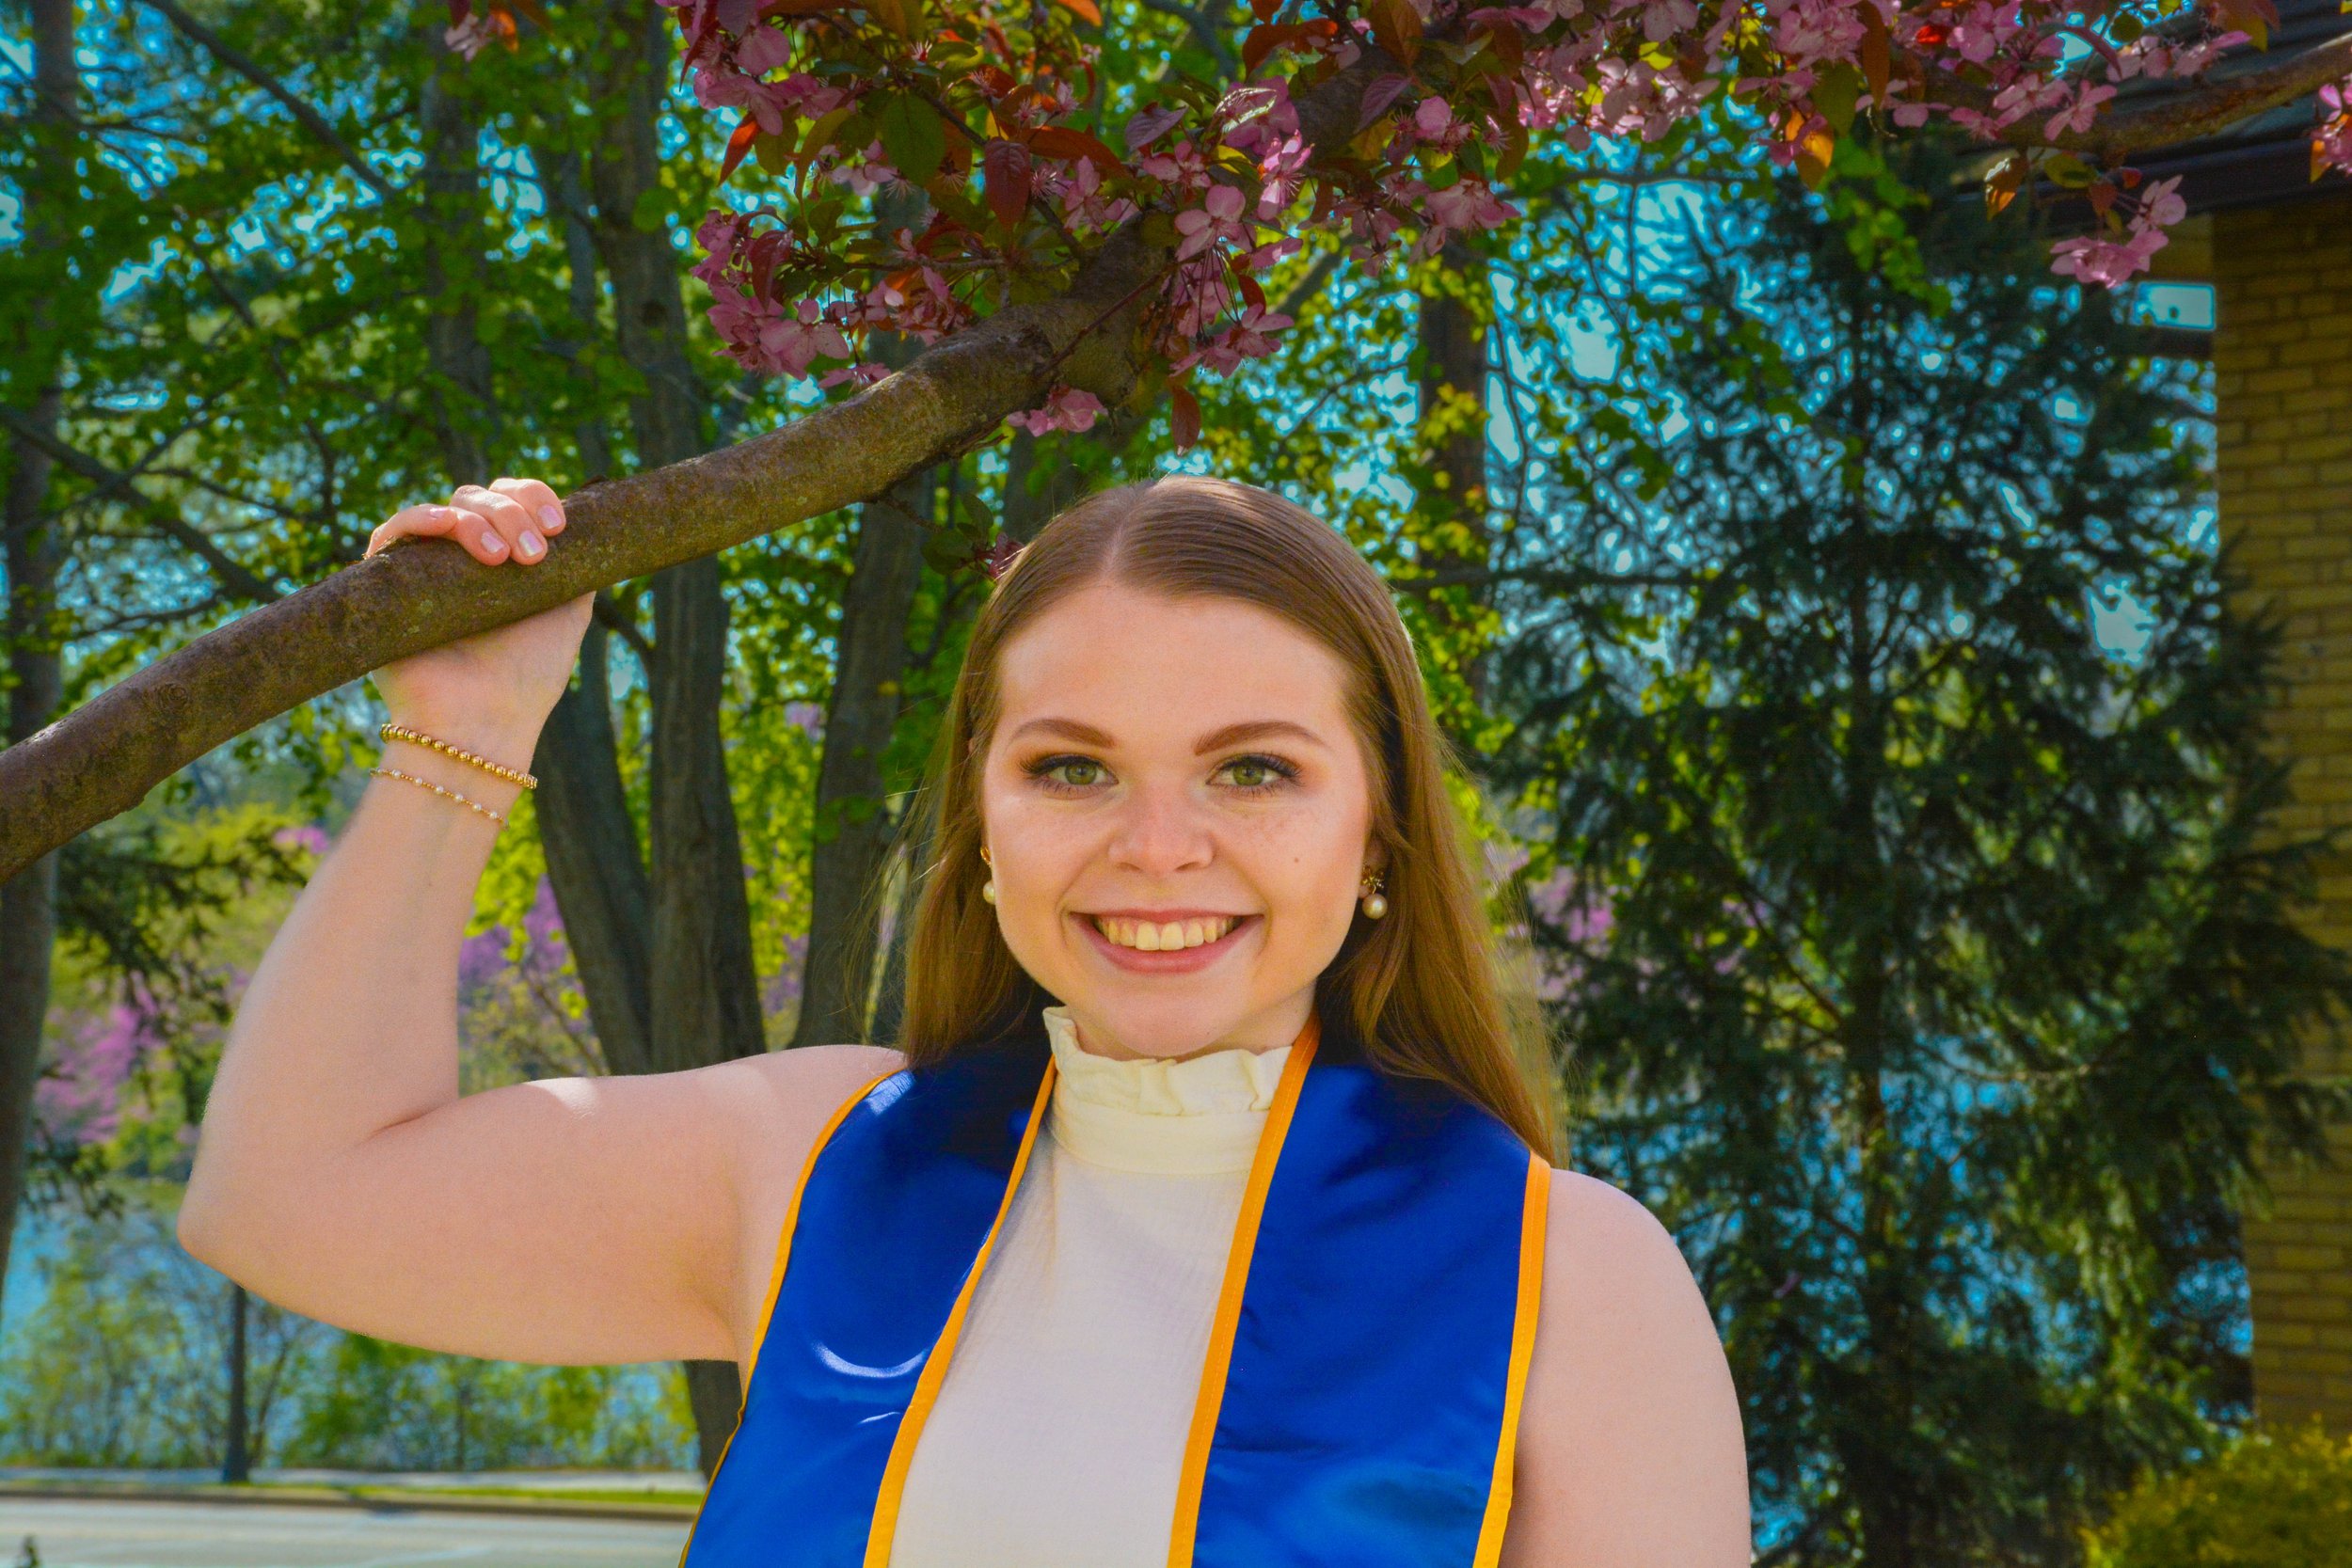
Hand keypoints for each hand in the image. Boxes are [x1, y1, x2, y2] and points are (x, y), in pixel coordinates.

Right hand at [365, 477, 595, 762]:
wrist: (484, 723)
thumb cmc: (527, 676)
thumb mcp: (568, 610)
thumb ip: (576, 565)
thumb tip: (585, 524)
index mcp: (501, 560)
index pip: (510, 502)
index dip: (533, 496)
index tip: (558, 525)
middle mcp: (460, 559)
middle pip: (479, 496)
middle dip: (513, 513)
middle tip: (534, 554)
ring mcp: (423, 568)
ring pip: (447, 508)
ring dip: (481, 519)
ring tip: (504, 559)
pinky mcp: (384, 582)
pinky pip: (395, 529)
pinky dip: (427, 518)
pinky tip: (456, 530)